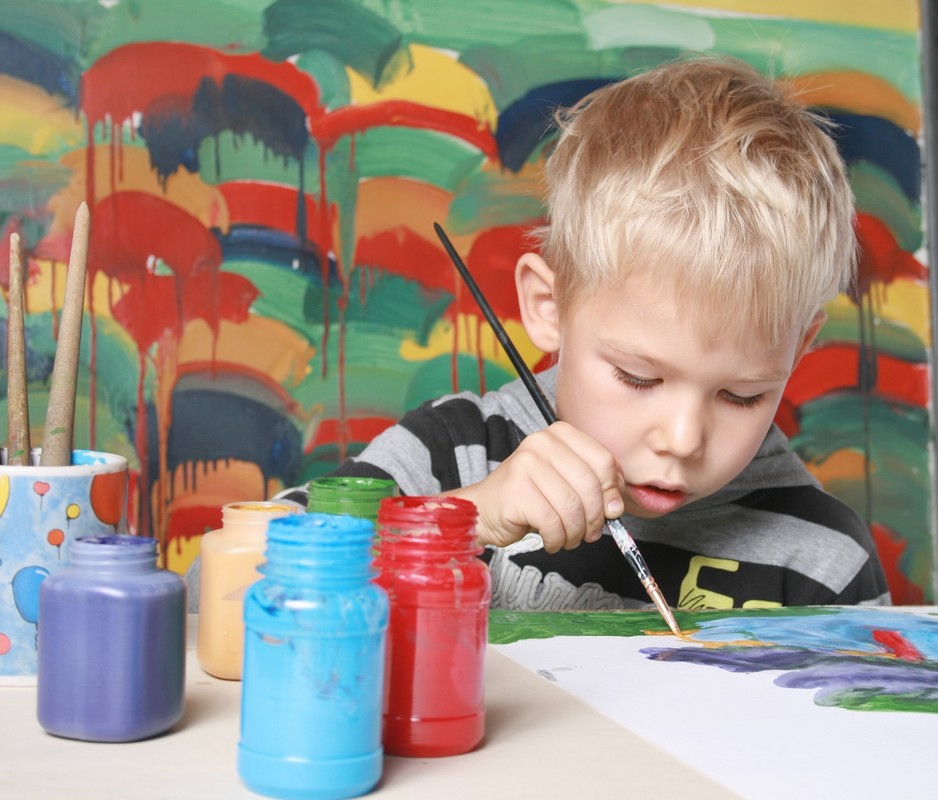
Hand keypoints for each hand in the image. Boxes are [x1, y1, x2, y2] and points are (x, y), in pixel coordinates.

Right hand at [447, 421, 624, 552]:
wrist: (485, 508)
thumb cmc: (531, 497)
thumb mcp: (567, 484)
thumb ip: (595, 487)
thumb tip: (616, 507)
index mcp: (560, 434)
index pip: (603, 460)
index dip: (612, 490)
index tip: (609, 510)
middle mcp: (542, 442)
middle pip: (590, 485)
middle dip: (595, 517)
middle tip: (589, 533)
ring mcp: (526, 464)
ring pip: (572, 507)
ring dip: (575, 532)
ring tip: (569, 538)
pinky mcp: (516, 490)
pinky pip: (552, 522)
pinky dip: (557, 539)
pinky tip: (552, 540)